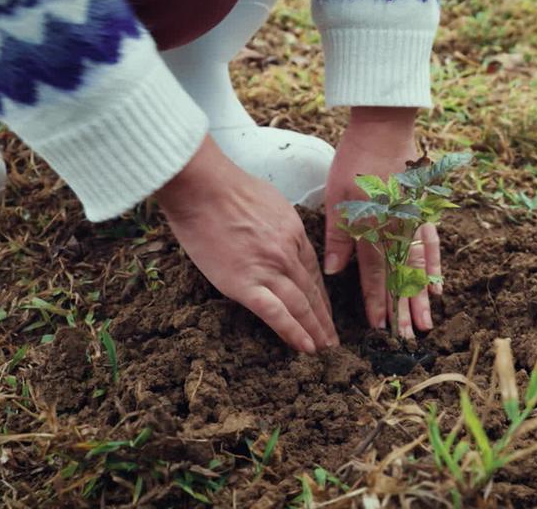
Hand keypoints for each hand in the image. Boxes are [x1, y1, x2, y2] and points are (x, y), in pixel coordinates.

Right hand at [156, 137, 337, 352]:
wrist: (203, 187)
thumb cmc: (226, 187)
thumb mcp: (268, 201)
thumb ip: (276, 223)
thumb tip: (272, 234)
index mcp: (293, 232)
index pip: (312, 270)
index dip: (321, 294)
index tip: (327, 310)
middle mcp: (287, 253)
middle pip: (311, 291)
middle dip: (324, 317)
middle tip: (333, 339)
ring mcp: (268, 269)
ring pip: (300, 306)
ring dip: (315, 330)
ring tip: (325, 349)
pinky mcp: (245, 283)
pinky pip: (275, 314)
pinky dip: (292, 332)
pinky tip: (305, 347)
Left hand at [323, 107, 441, 338]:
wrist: (385, 128)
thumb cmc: (354, 160)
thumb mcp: (337, 196)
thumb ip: (338, 236)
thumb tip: (334, 273)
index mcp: (373, 228)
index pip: (374, 274)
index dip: (376, 302)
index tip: (377, 327)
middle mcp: (397, 230)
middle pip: (401, 278)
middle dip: (403, 310)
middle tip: (408, 340)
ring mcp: (415, 221)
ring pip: (420, 267)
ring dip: (421, 297)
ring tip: (425, 324)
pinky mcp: (426, 210)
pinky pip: (434, 245)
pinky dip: (436, 268)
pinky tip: (438, 287)